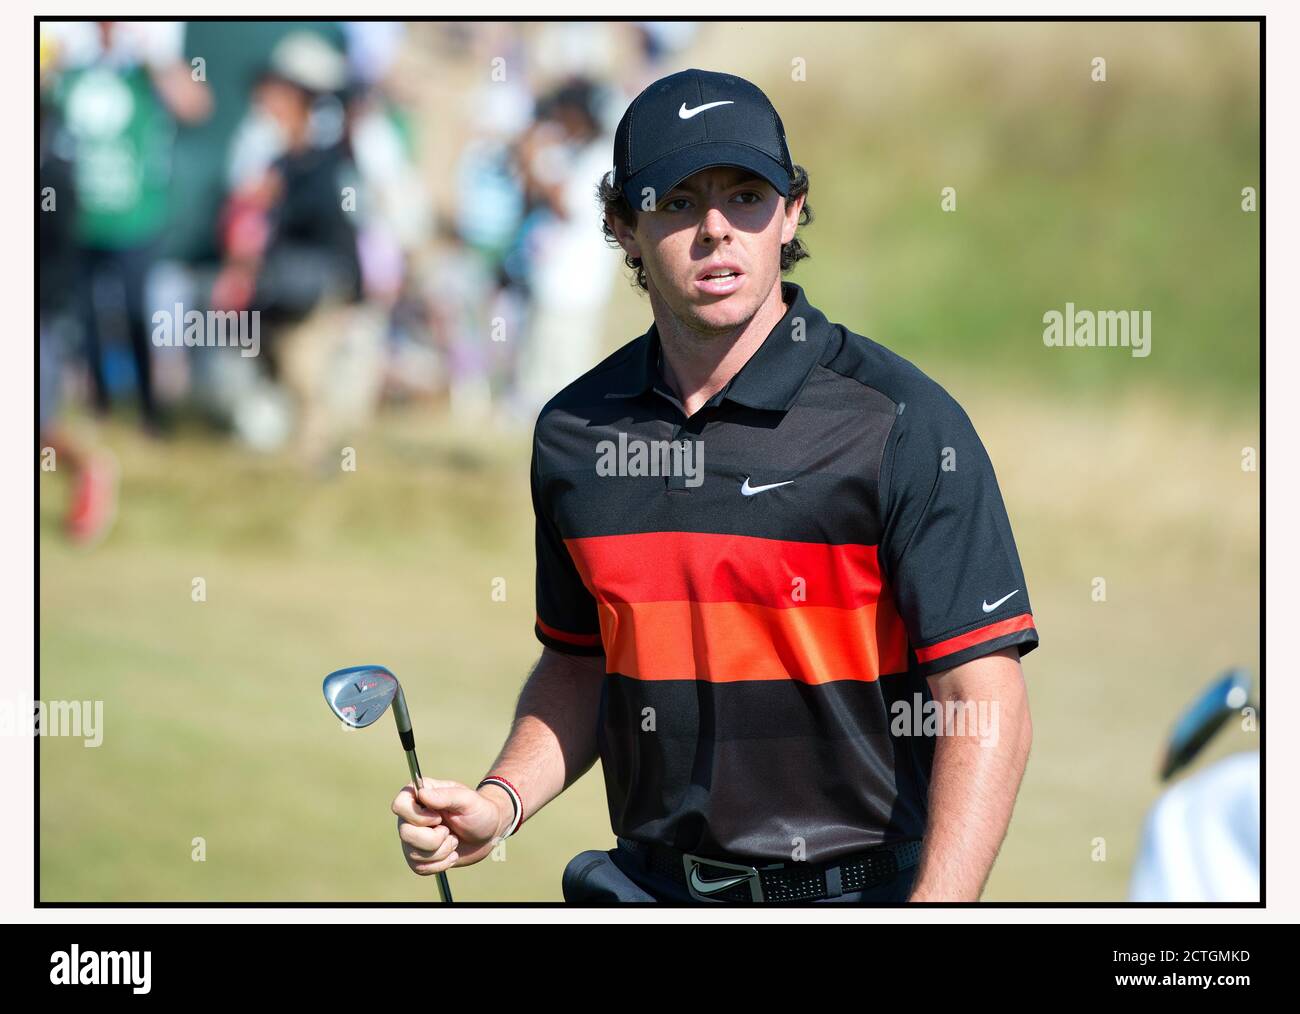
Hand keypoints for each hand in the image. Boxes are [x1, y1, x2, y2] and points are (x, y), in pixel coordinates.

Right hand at [391, 778, 508, 874]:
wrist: (488, 834)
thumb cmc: (479, 811)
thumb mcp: (468, 800)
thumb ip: (446, 796)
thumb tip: (421, 794)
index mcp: (420, 795)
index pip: (399, 805)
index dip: (418, 817)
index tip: (438, 817)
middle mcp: (411, 816)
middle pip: (405, 834)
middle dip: (435, 839)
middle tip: (450, 832)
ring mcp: (413, 837)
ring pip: (413, 854)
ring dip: (441, 852)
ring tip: (454, 841)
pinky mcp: (419, 856)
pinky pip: (419, 868)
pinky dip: (440, 864)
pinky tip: (451, 854)